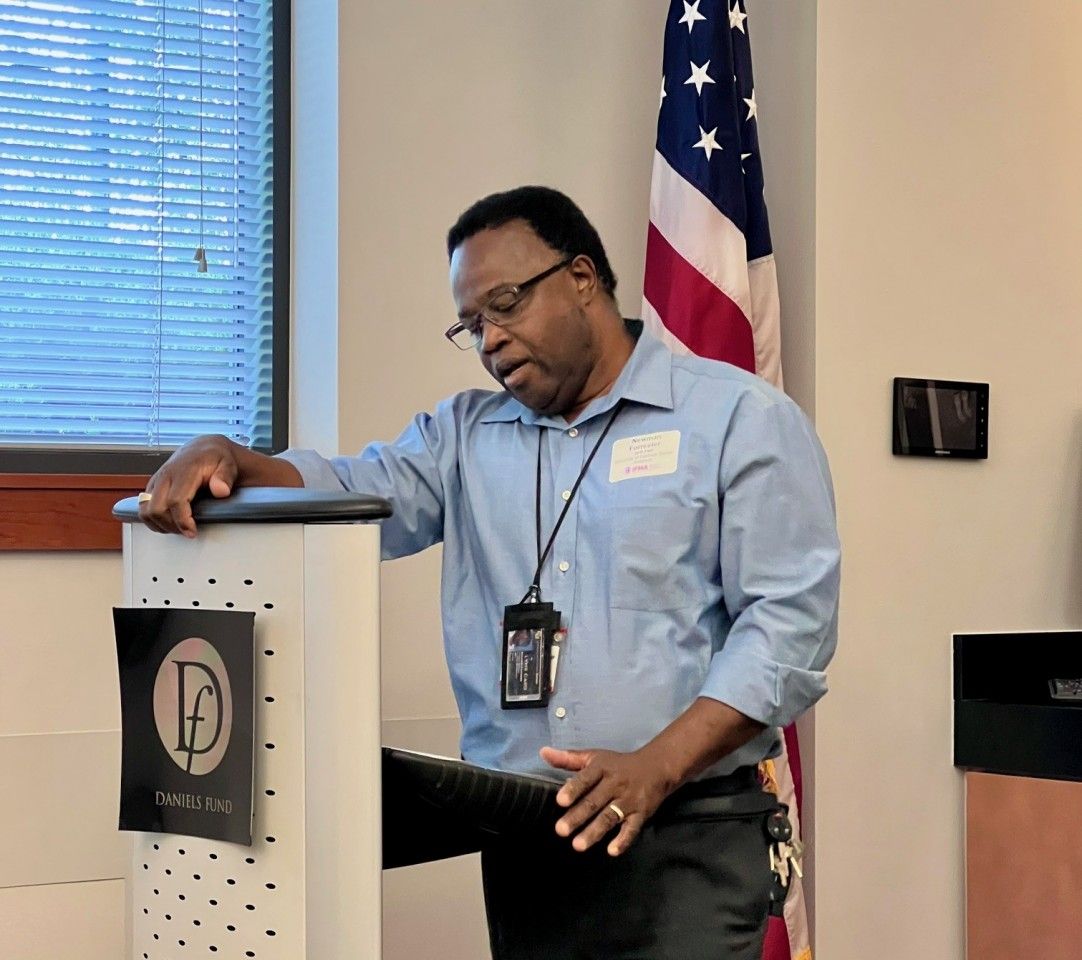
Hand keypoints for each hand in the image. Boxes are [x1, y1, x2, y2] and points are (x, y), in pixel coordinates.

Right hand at [139, 434, 242, 537]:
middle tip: (188, 531)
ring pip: (145, 510)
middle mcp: (166, 475)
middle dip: (170, 525)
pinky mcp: (152, 486)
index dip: (182, 520)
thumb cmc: (216, 459)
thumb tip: (221, 491)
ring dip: (159, 524)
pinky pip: (143, 507)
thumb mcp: (229, 465)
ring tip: (179, 527)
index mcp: (184, 470)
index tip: (192, 532)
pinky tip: (170, 522)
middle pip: (156, 509)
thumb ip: (225, 478)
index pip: (175, 500)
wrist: (205, 449)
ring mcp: (156, 480)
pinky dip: (154, 519)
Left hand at [540, 745, 677, 856]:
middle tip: (561, 830)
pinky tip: (612, 851)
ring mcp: (629, 800)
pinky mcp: (641, 814)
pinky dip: (623, 840)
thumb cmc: (619, 764)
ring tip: (578, 845)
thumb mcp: (594, 757)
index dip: (573, 789)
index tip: (560, 801)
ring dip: (595, 831)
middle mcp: (615, 784)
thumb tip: (543, 753)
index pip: (586, 778)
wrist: (656, 767)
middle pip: (595, 801)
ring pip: (610, 817)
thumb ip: (568, 758)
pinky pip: (632, 828)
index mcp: (601, 768)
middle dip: (578, 816)